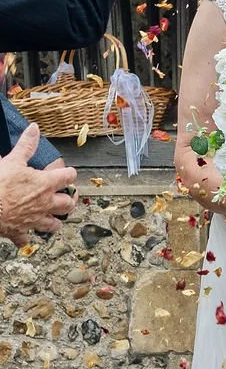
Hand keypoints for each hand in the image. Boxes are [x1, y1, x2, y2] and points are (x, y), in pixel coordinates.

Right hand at [0, 124, 76, 243]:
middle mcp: (45, 204)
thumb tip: (34, 129)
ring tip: (55, 218)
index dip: (69, 173)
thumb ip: (26, 145)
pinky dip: (26, 238)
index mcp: (45, 184)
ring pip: (54, 225)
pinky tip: (25, 237)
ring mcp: (34, 220)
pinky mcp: (20, 231)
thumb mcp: (12, 160)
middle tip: (69, 196)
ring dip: (55, 221)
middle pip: (67, 204)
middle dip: (69, 200)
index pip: (67, 177)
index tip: (69, 172)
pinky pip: (27, 239)